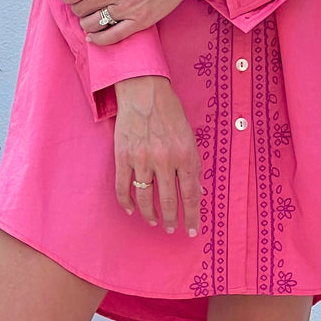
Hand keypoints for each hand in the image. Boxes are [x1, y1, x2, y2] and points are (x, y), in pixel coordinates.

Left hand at [60, 0, 220, 45]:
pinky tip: (94, 37)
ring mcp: (127, 8)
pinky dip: (98, 40)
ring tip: (93, 17)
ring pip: (92, 24)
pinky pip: (112, 37)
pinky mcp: (140, 21)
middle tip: (87, 4)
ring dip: (87, 23)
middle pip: (80, 9)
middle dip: (79, 8)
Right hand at [113, 75, 200, 236]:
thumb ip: (192, 164)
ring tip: (153, 220)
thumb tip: (197, 191)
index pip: (191, 194)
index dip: (192, 216)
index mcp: (185, 155)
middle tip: (170, 228)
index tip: (191, 230)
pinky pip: (123, 187)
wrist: (144, 91)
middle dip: (171, 219)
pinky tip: (131, 209)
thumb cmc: (170, 112)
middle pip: (169, 200)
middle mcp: (165, 160)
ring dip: (150, 214)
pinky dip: (126, 202)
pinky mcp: (123, 156)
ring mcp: (142, 159)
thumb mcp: (189, 137)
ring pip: (145, 198)